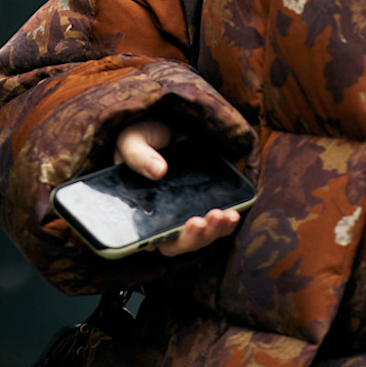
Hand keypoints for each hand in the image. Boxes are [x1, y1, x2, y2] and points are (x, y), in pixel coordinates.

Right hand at [114, 118, 243, 257]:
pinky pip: (216, 223)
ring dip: (213, 232)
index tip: (167, 235)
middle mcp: (164, 219)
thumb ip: (137, 155)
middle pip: (178, 244)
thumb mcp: (132, 139)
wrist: (171, 123)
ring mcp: (186, 213)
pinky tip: (233, 215)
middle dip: (192, 238)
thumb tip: (158, 171)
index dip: (159, 241)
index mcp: (139, 210)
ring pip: (200, 237)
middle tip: (201, 221)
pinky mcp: (206, 203)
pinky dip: (226, 223)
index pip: (147, 238)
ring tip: (222, 216)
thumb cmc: (144, 136)